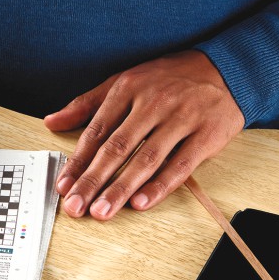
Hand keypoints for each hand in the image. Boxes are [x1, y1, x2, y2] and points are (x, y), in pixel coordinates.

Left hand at [44, 50, 243, 219]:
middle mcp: (152, 103)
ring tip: (102, 211)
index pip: (96, 131)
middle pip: (117, 148)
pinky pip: (180, 164)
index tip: (63, 186)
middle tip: (76, 206)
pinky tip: (141, 203)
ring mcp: (180, 119)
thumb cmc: (170, 78)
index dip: (78, 161)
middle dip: (93, 180)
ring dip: (121, 188)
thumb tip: (52, 122)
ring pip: (146, 159)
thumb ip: (87, 104)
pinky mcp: (206, 135)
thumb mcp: (125, 80)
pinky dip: (160, 185)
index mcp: (128, 89)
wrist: (226, 68)